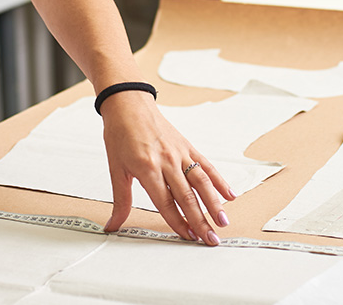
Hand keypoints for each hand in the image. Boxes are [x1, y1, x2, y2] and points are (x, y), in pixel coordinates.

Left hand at [100, 90, 234, 244]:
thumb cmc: (120, 133)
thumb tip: (113, 224)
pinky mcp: (187, 146)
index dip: (177, 221)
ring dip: (214, 203)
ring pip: (201, 181)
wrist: (128, 103)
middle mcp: (166, 160)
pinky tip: (229, 194)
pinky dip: (219, 180)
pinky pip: (205, 165)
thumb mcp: (115, 168)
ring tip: (223, 221)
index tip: (187, 237)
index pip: (165, 202)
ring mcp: (179, 153)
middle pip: (186, 196)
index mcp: (146, 168)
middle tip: (211, 239)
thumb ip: (120, 200)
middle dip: (200, 220)